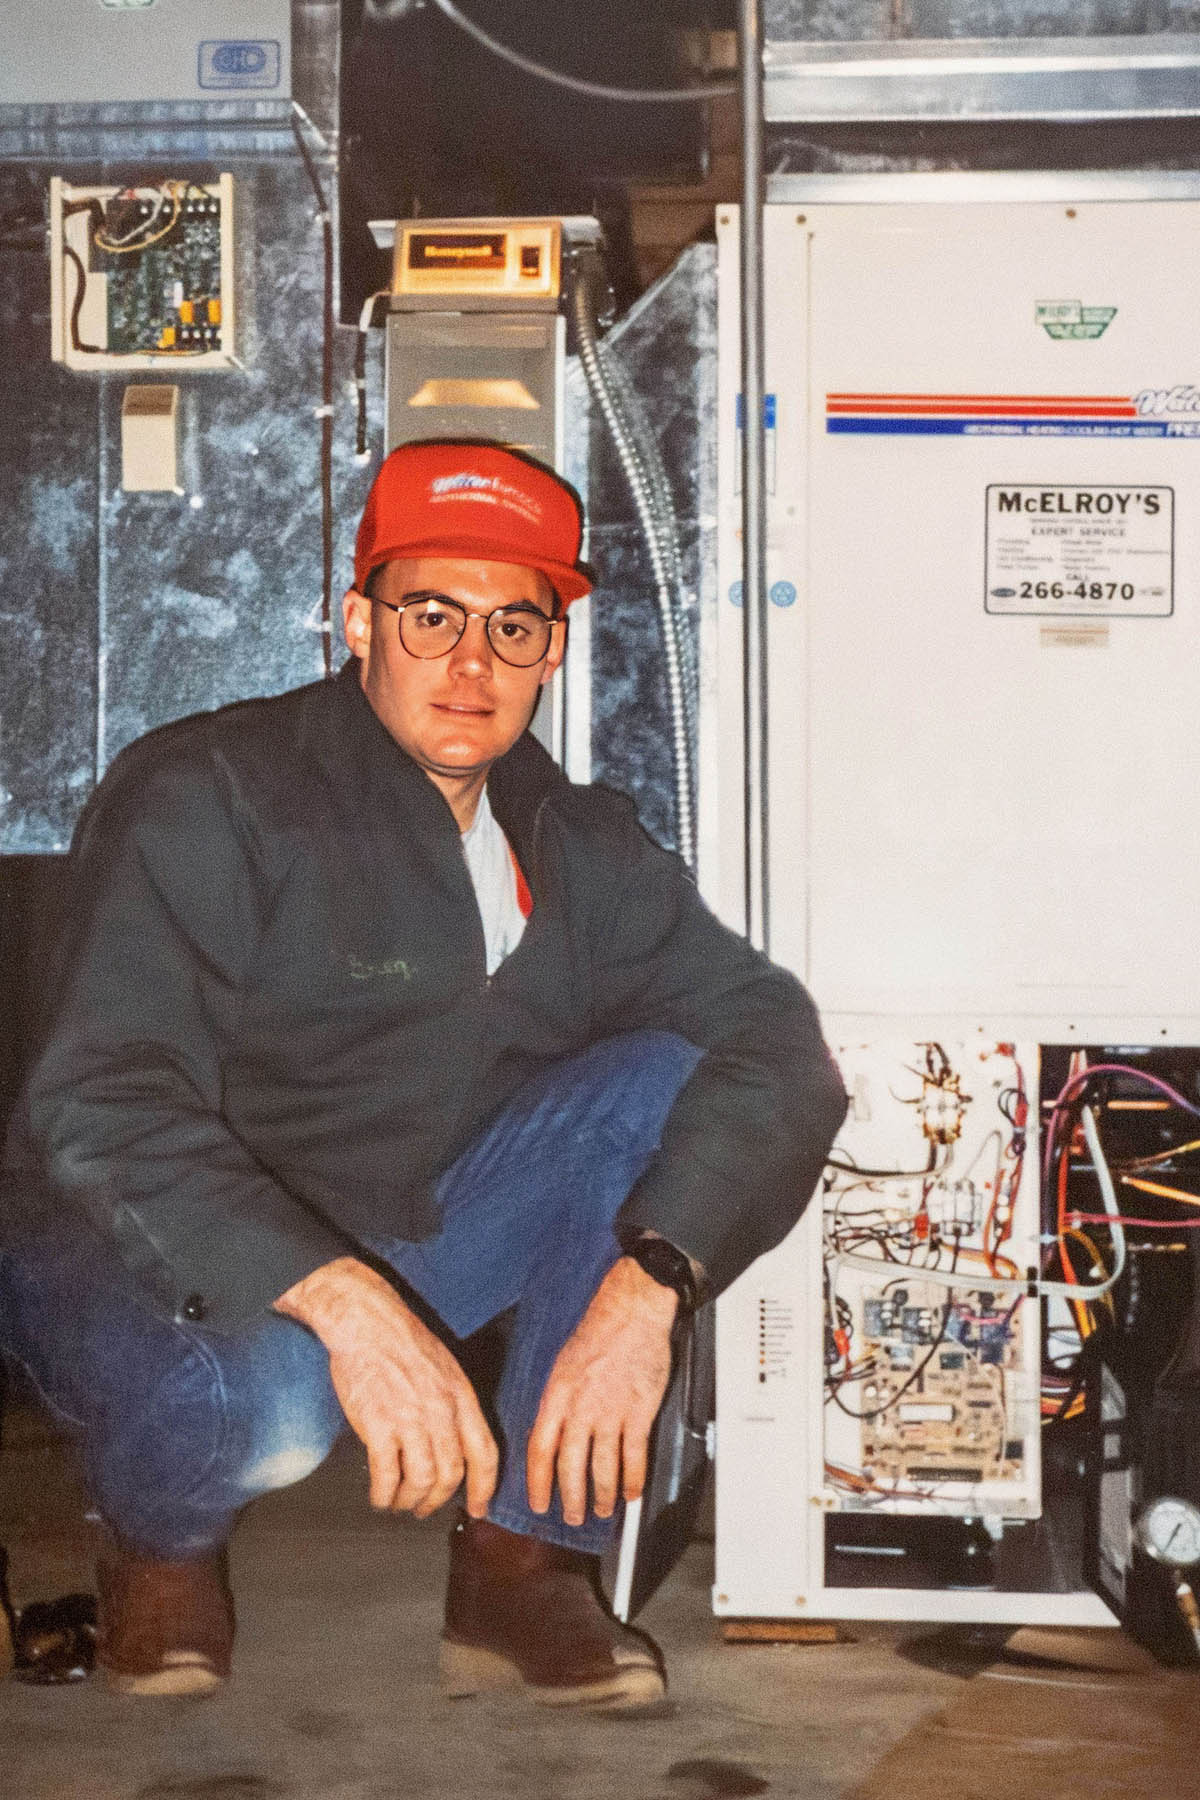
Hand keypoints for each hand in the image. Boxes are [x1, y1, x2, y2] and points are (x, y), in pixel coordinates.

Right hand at [274, 1256, 497, 1519]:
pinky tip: (379, 1496)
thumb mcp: (445, 1368)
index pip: (485, 1453)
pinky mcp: (378, 1427)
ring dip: (410, 1500)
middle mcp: (442, 1412)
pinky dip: (384, 1495)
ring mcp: (411, 1421)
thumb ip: (453, 1404)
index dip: (484, 1487)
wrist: (367, 1322)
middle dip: (437, 1500)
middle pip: (451, 1475)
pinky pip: (387, 1477)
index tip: (478, 1507)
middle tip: (425, 1508)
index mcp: (462, 1397)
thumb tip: (454, 1441)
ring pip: (421, 1482)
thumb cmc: (402, 1340)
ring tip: (400, 1502)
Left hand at [526, 1256, 677, 1527]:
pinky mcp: (639, 1412)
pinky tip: (632, 1492)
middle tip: (572, 1517)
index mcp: (557, 1396)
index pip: (539, 1450)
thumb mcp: (562, 1363)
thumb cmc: (598, 1330)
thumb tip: (553, 1432)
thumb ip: (557, 1401)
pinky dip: (633, 1479)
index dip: (538, 1482)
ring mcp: (611, 1412)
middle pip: (570, 1467)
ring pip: (602, 1468)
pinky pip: (635, 1456)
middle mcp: (580, 1408)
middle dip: (570, 1499)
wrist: (631, 1310)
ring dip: (601, 1495)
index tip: (539, 1502)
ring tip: (601, 1509)